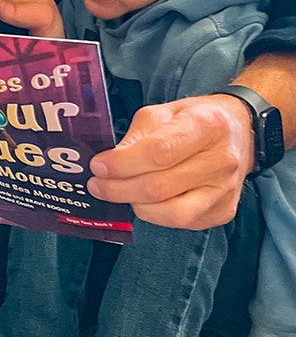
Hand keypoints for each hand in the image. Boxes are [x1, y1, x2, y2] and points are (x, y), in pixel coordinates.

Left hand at [88, 94, 254, 229]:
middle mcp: (222, 159)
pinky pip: (183, 224)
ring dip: (136, 206)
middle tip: (98, 185)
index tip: (99, 166)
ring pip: (172, 212)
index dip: (123, 164)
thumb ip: (136, 137)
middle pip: (160, 186)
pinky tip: (145, 201)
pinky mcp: (224, 211)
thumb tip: (109, 165)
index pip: (159, 152)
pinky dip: (156, 215)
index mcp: (206, 125)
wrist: (240, 132)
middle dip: (120, 189)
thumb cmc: (196, 119)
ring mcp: (226, 190)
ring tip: (120, 193)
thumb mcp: (163, 112)